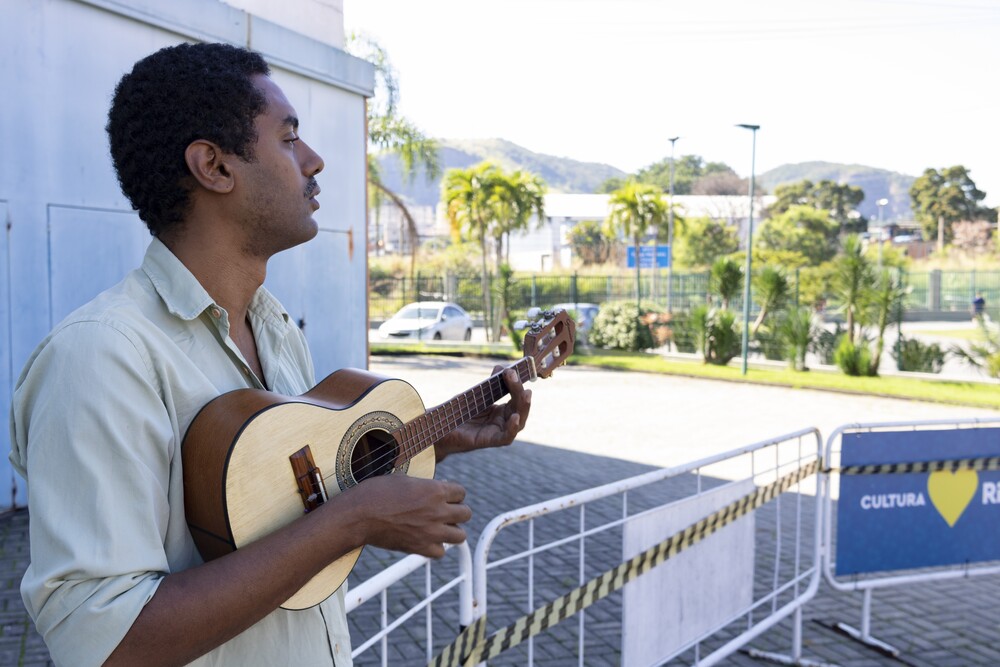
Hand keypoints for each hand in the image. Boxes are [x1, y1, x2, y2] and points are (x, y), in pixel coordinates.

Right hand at [352, 475, 470, 557]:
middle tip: (445, 511)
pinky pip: (441, 552)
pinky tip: (427, 540)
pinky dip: (436, 548)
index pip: (461, 492)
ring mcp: (431, 531)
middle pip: (466, 513)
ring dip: (452, 531)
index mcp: (435, 490)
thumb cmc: (377, 492)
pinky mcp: (420, 547)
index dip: (453, 493)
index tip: (445, 496)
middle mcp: (438, 511)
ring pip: (460, 536)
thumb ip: (426, 486)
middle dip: (457, 511)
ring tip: (440, 527)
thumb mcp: (405, 480)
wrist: (359, 515)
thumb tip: (439, 490)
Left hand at [434, 366, 530, 461]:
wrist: (438, 428)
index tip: (511, 370)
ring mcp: (497, 431)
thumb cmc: (456, 412)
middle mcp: (502, 421)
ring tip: (526, 393)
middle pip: (519, 407)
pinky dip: (513, 428)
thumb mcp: (474, 395)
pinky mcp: (489, 441)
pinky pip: (506, 437)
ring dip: (523, 407)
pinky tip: (516, 417)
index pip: (515, 397)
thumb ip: (488, 384)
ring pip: (519, 421)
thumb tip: (500, 367)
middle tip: (513, 374)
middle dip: (519, 390)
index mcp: (500, 411)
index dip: (516, 384)